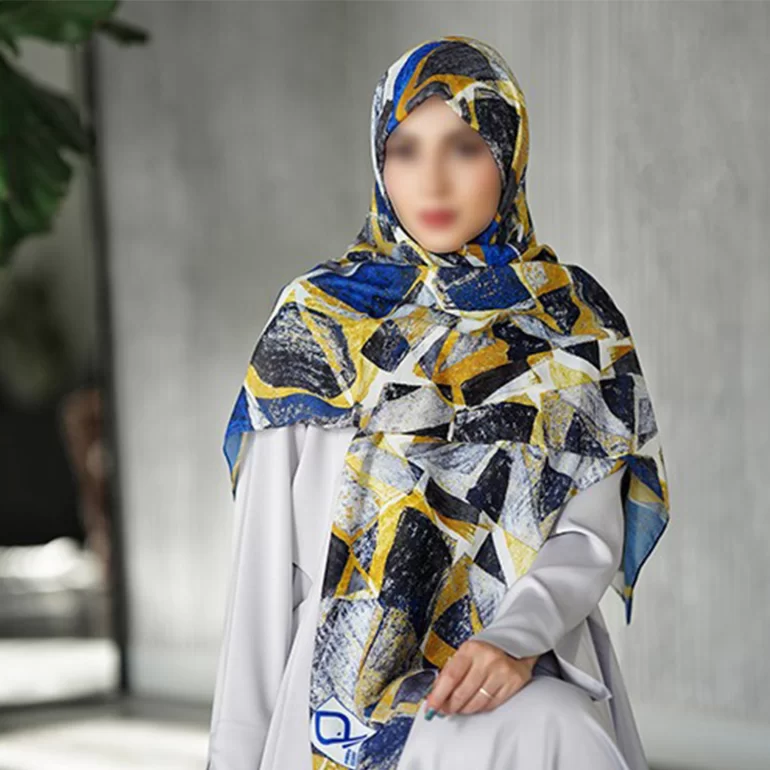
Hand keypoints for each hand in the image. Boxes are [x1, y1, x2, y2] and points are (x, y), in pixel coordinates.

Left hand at [424, 640, 538, 717]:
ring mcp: (502, 672)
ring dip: (464, 709)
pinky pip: (491, 704)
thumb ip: (449, 672)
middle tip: (444, 710)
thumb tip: (434, 695)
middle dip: (450, 706)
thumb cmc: (483, 652)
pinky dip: (480, 708)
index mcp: (471, 649)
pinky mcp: (514, 682)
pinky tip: (475, 704)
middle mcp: (487, 659)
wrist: (513, 643)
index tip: (430, 707)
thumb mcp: (464, 654)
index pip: (451, 677)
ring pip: (477, 702)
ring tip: (459, 707)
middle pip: (463, 692)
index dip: (438, 695)